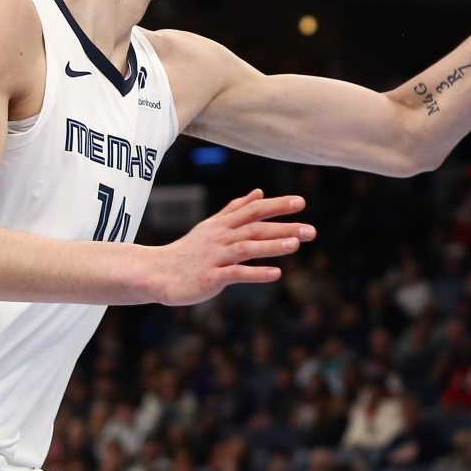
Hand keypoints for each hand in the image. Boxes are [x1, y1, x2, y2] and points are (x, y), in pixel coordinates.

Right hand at [153, 190, 313, 304]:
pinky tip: (276, 273)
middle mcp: (221, 237)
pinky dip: (256, 273)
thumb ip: (236, 209)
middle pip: (255, 228)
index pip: (254, 210)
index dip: (278, 205)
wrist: (158, 273)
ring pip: (247, 248)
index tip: (302, 202)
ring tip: (296, 244)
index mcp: (223, 224)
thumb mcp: (212, 226)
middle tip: (312, 231)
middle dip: (284, 227)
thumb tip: (259, 193)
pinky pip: (236, 274)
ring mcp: (215, 257)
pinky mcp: (210, 277)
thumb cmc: (189, 250)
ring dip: (272, 245)